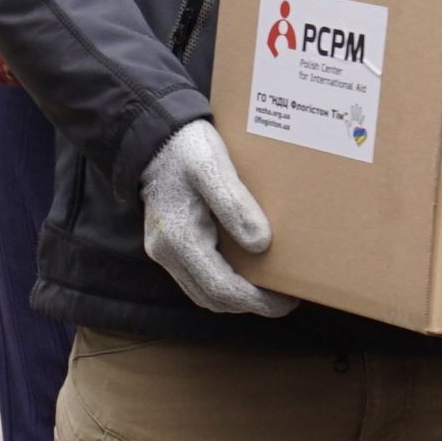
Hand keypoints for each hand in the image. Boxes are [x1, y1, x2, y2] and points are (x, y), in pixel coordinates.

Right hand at [140, 121, 297, 317]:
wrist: (155, 135)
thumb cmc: (186, 147)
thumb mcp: (213, 166)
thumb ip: (235, 204)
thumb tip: (262, 243)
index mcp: (178, 238)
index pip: (220, 288)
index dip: (255, 301)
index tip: (286, 302)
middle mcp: (167, 253)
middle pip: (211, 298)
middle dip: (250, 304)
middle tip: (286, 300)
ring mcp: (165, 251)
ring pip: (204, 291)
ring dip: (236, 297)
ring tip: (272, 290)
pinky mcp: (171, 244)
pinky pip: (199, 276)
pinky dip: (224, 282)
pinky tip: (248, 271)